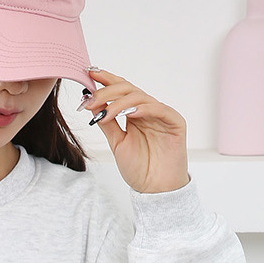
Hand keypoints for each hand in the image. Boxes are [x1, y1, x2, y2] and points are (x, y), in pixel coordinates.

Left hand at [81, 68, 189, 193]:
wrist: (155, 189)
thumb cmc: (139, 168)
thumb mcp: (117, 143)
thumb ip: (107, 123)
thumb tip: (90, 103)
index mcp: (134, 114)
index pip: (120, 90)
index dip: (106, 79)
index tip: (89, 73)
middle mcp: (148, 110)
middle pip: (128, 90)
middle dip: (107, 91)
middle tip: (91, 99)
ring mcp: (161, 115)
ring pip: (140, 97)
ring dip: (120, 103)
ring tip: (105, 112)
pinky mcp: (175, 122)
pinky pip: (159, 109)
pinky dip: (143, 109)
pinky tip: (130, 114)